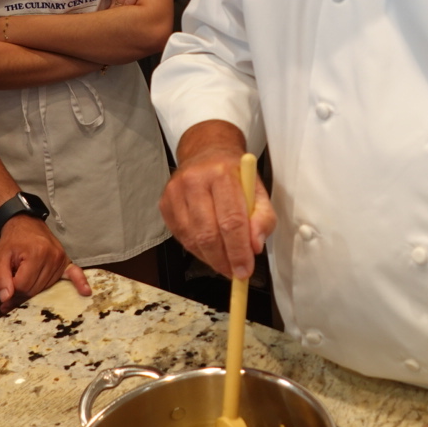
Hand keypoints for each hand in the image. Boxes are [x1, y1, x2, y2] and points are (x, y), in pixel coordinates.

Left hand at [0, 213, 89, 311]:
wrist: (25, 224)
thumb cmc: (13, 241)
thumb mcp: (0, 257)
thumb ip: (0, 278)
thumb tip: (6, 298)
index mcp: (36, 254)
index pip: (23, 286)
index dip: (11, 290)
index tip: (5, 286)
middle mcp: (52, 257)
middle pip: (35, 290)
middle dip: (21, 292)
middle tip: (11, 286)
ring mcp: (61, 260)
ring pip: (46, 288)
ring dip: (34, 289)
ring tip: (25, 278)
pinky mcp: (66, 261)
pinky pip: (75, 274)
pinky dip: (80, 283)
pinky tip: (85, 292)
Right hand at [158, 122, 274, 279]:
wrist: (207, 153)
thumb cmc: (236, 176)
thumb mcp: (259, 191)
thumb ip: (263, 219)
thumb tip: (254, 248)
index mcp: (222, 174)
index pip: (231, 220)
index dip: (238, 251)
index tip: (246, 271)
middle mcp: (194, 180)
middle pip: (208, 233)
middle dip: (224, 260)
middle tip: (236, 273)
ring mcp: (175, 192)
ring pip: (192, 239)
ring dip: (211, 258)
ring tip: (225, 264)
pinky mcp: (164, 203)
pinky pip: (181, 237)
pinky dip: (197, 250)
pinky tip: (210, 250)